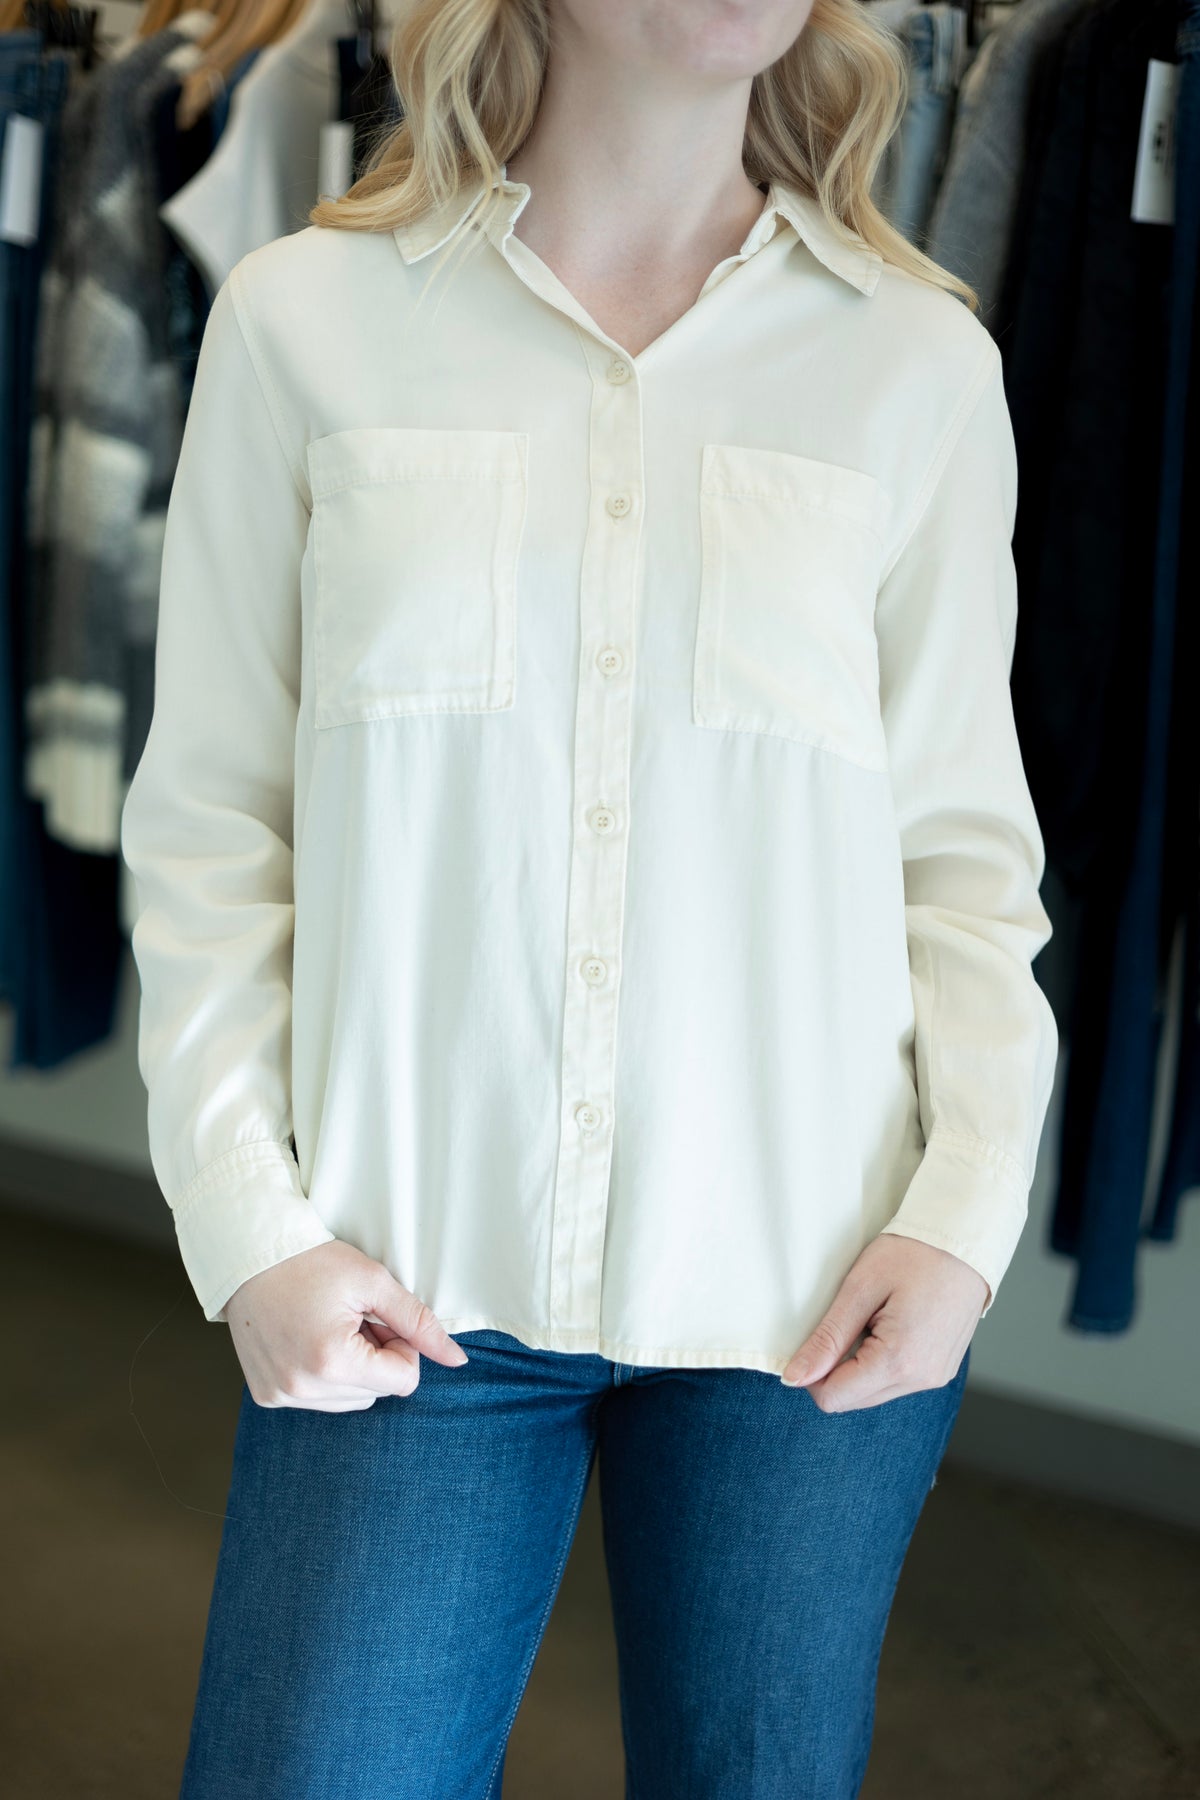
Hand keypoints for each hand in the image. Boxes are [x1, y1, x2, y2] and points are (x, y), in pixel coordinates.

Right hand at [226, 1238, 468, 1410]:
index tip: (379, 1317)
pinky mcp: (267, 1396)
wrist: (248, 1253)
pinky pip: (317, 1400)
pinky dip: (323, 1375)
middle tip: (353, 1317)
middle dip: (376, 1358)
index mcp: (332, 1362)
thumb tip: (458, 1360)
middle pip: (377, 1394)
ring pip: (350, 1401)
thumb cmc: (311, 1260)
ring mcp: (280, 1396)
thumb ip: (419, 1322)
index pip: (403, 1381)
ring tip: (329, 1326)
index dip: (401, 1346)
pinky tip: (308, 1339)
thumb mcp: (374, 1282)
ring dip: (352, 1369)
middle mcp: (302, 1388)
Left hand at [780, 1234, 988, 1411]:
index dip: (810, 1373)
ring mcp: (936, 1377)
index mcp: (898, 1361)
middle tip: (843, 1322)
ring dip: (858, 1365)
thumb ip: (827, 1339)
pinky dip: (881, 1362)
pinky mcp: (941, 1370)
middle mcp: (921, 1379)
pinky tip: (888, 1326)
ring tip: (871, 1319)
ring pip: (874, 1393)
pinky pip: (897, 1382)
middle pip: (853, 1400)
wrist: (965, 1241)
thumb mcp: (860, 1288)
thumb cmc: (914, 1254)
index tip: (814, 1337)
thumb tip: (794, 1377)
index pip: (833, 1398)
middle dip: (834, 1369)